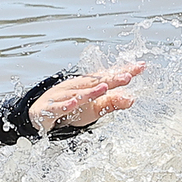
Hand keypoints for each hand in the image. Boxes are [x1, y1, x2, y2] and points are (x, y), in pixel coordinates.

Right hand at [28, 61, 145, 132]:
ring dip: (91, 91)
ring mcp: (62, 96)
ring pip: (78, 93)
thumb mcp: (95, 109)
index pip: (109, 76)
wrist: (40, 115)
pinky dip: (65, 105)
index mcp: (88, 85)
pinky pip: (58, 107)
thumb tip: (132, 99)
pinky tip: (73, 103)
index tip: (141, 67)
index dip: (124, 71)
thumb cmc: (71, 109)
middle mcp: (76, 87)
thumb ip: (112, 103)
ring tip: (105, 88)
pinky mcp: (50, 108)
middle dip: (111, 78)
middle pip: (96, 82)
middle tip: (128, 75)